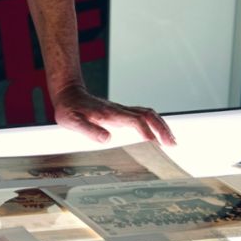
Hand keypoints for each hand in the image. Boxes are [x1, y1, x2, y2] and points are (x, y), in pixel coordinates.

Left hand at [53, 85, 176, 145]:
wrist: (68, 94)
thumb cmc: (69, 109)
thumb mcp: (72, 121)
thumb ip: (89, 130)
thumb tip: (107, 139)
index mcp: (109, 114)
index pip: (135, 121)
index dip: (146, 132)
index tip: (155, 145)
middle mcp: (119, 110)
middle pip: (147, 115)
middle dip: (162, 129)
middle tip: (172, 144)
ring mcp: (121, 111)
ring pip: (148, 114)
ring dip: (162, 126)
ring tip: (171, 142)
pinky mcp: (121, 113)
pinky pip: (143, 116)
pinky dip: (155, 124)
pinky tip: (157, 135)